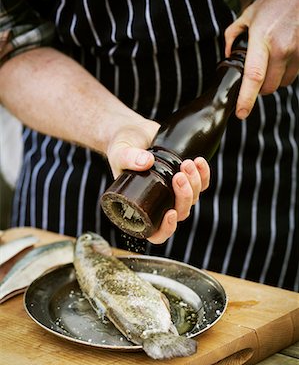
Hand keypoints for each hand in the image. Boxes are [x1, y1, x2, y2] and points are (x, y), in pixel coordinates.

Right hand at [106, 121, 209, 243]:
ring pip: (192, 199)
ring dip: (194, 184)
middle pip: (180, 214)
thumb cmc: (121, 145)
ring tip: (187, 163)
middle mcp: (159, 203)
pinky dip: (203, 174)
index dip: (166, 229)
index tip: (171, 212)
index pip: (156, 233)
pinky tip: (199, 162)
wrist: (133, 130)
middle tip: (178, 175)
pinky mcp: (186, 177)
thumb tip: (146, 162)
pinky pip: (202, 183)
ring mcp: (174, 192)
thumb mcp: (118, 152)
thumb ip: (128, 157)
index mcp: (141, 207)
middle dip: (184, 196)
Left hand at [225, 0, 298, 118]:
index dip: (246, 98)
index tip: (241, 113)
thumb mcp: (249, 14)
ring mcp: (297, 52)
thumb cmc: (276, 0)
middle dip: (259, 90)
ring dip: (273, 81)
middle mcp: (282, 48)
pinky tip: (281, 59)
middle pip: (268, 88)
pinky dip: (285, 74)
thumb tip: (227, 55)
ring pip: (282, 84)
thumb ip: (233, 35)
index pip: (254, 76)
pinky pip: (293, 75)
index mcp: (262, 38)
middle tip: (253, 80)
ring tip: (269, 63)